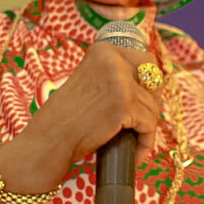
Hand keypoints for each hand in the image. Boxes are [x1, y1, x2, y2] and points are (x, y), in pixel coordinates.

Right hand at [0, 33, 168, 193]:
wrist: (50, 137)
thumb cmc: (67, 116)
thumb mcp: (90, 81)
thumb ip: (114, 76)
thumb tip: (153, 82)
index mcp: (104, 50)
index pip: (146, 60)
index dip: (149, 84)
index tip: (145, 102)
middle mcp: (113, 59)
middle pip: (154, 81)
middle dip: (151, 104)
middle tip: (140, 124)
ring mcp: (120, 81)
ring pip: (152, 106)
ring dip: (144, 127)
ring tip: (131, 142)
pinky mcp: (125, 104)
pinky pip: (148, 125)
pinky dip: (145, 141)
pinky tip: (135, 152)